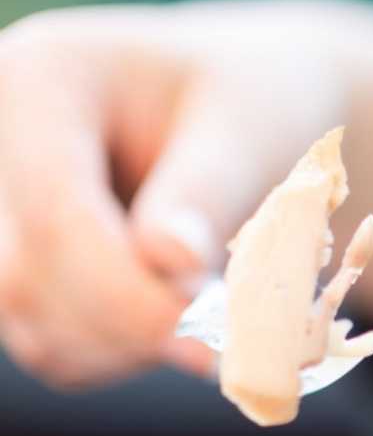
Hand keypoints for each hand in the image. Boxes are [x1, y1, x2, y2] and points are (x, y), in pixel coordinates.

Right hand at [0, 0, 372, 388]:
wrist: (271, 108)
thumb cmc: (281, 97)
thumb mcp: (267, 125)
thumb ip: (215, 192)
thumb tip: (165, 270)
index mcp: (38, 81)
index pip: (55, 232)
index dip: (140, 304)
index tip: (237, 354)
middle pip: (34, 300)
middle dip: (152, 334)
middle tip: (255, 338)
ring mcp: (9, 213)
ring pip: (51, 341)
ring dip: (153, 352)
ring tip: (246, 306)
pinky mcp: (41, 265)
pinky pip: (80, 352)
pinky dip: (152, 354)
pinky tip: (212, 315)